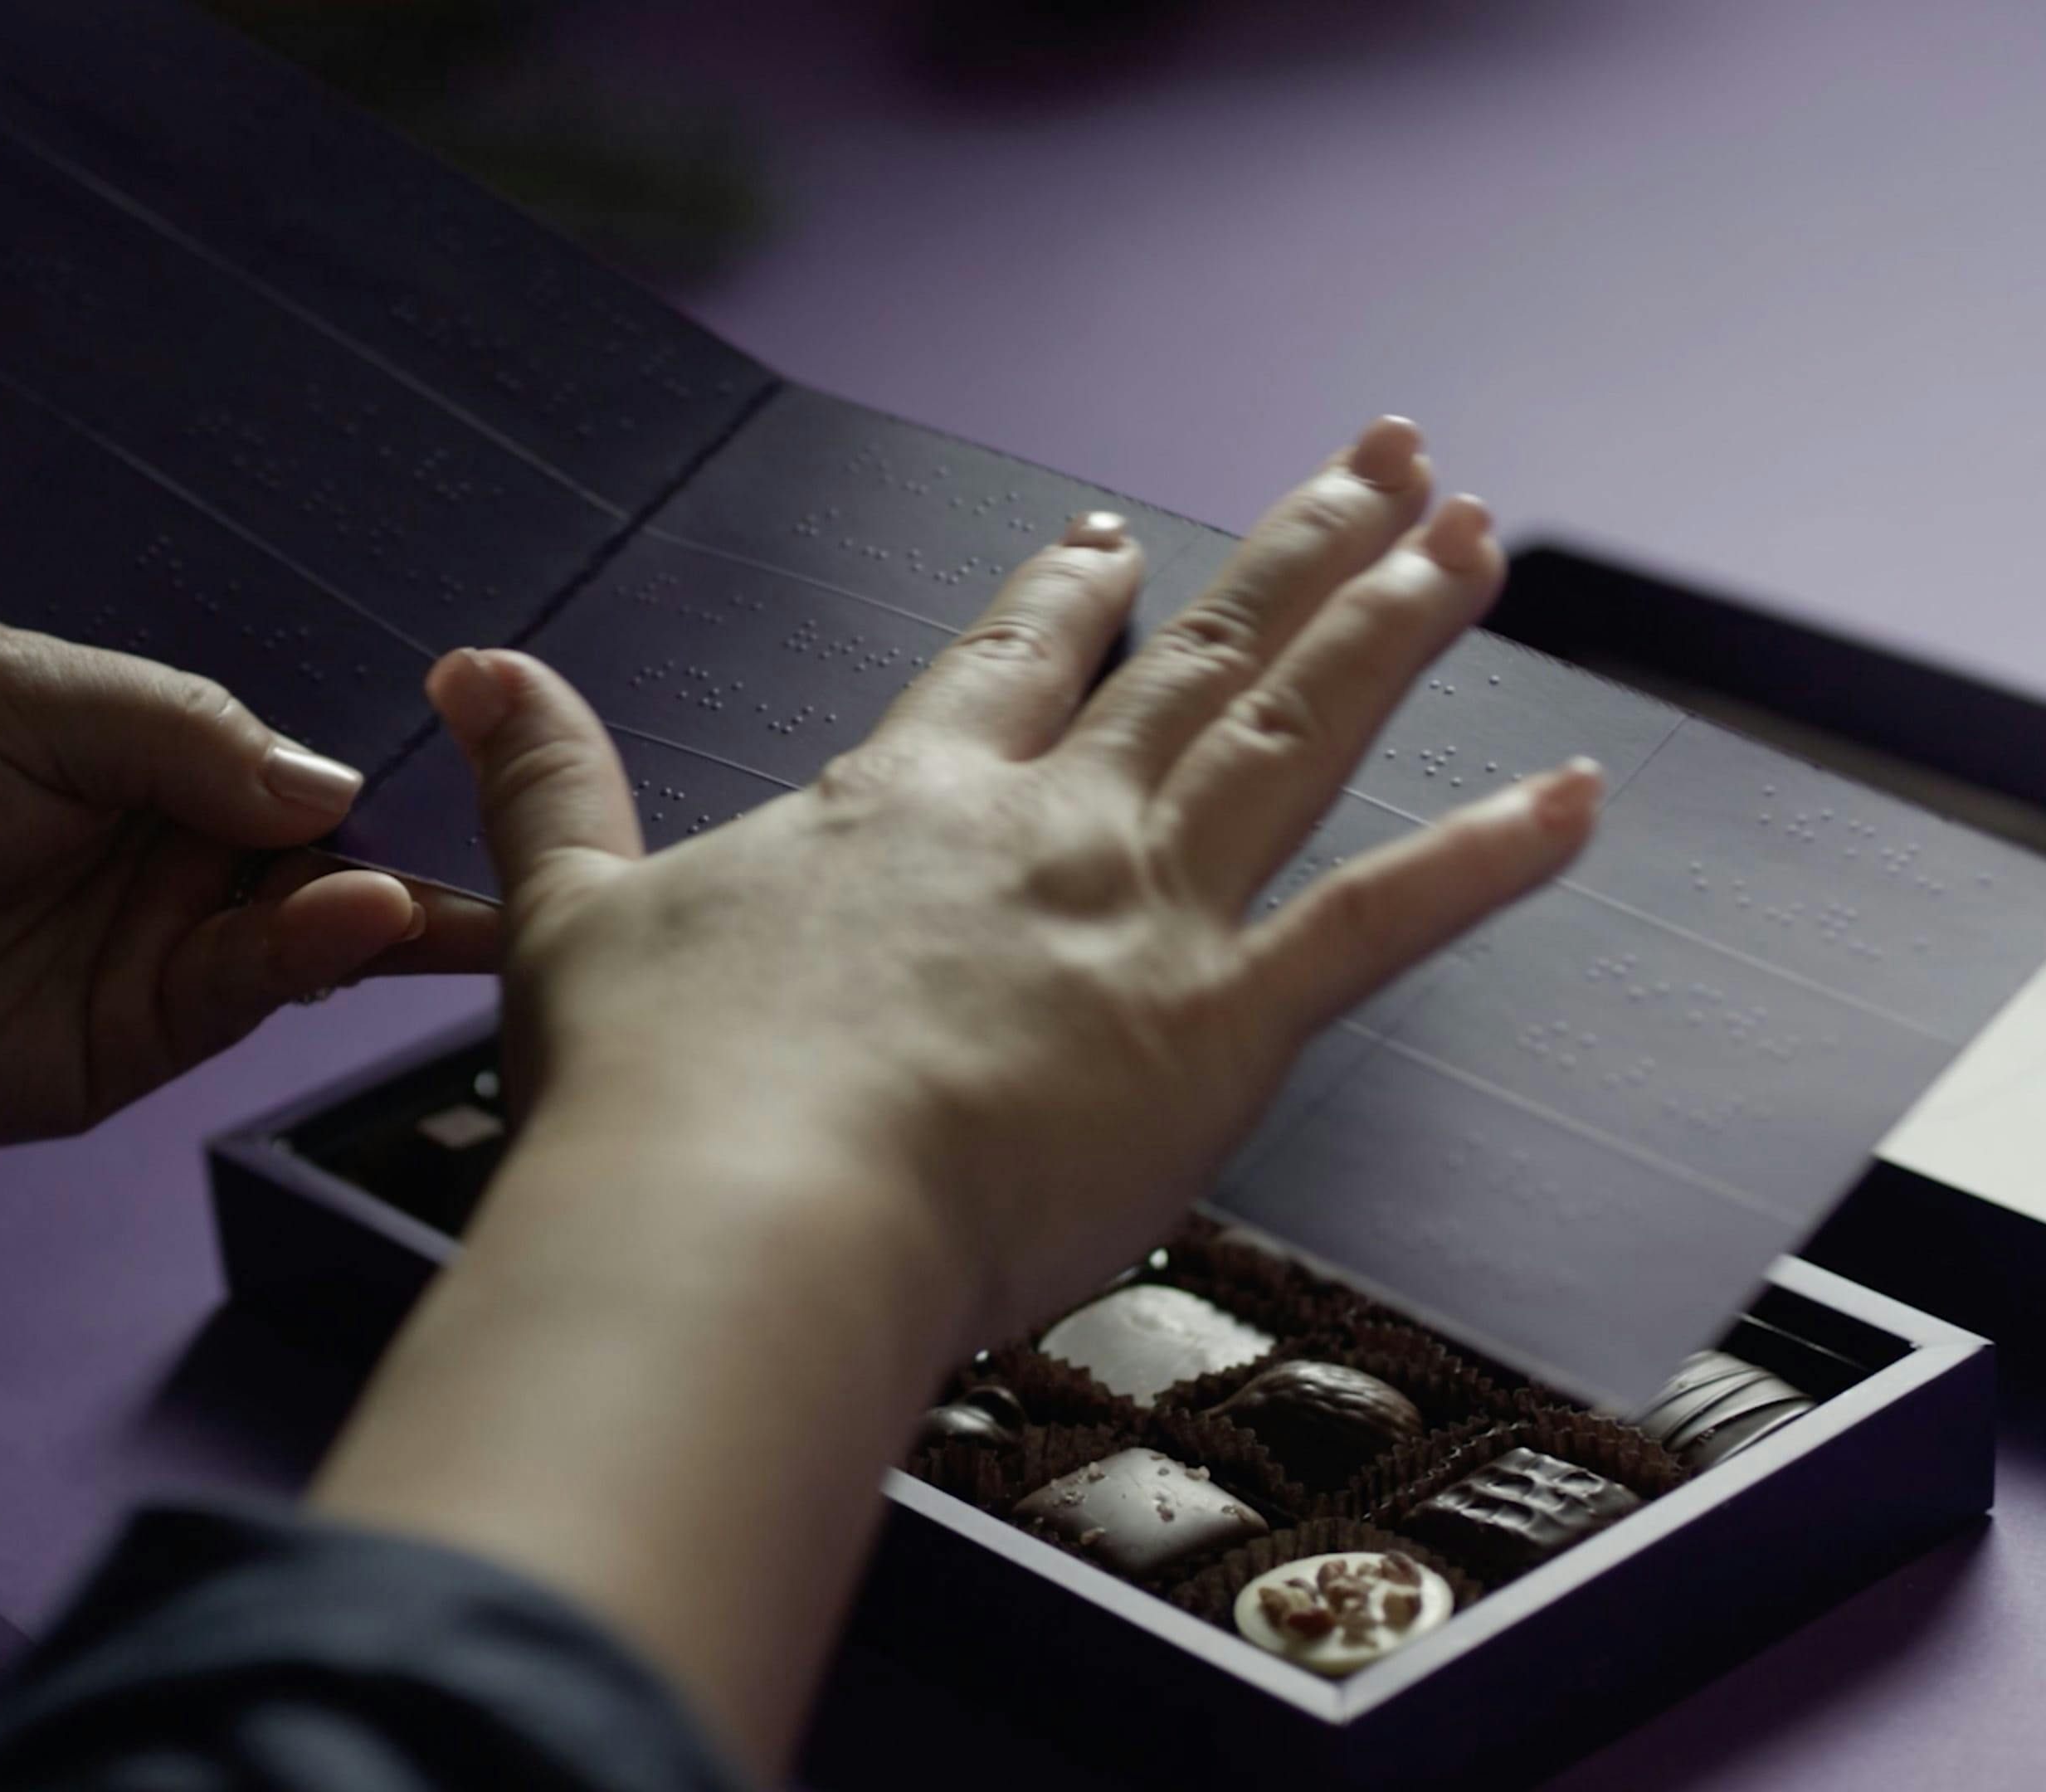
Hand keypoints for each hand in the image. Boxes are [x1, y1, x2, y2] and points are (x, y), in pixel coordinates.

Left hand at [0, 613, 494, 1145]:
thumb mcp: (18, 695)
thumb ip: (184, 726)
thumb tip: (331, 784)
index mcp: (153, 738)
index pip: (303, 738)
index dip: (389, 738)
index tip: (495, 724)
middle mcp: (180, 842)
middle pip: (341, 838)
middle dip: (429, 831)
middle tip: (537, 818)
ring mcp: (168, 943)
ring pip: (320, 925)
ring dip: (392, 905)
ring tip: (447, 890)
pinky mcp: (144, 1038)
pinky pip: (255, 992)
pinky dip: (317, 958)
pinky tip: (362, 920)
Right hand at [433, 418, 1598, 1344]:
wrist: (742, 1214)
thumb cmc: (659, 1093)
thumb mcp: (571, 912)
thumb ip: (547, 781)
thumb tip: (470, 672)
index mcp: (900, 802)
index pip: (1005, 665)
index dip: (1064, 597)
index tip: (1109, 543)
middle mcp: (1040, 827)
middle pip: (1192, 655)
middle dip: (1293, 546)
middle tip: (1379, 461)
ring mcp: (1140, 914)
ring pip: (1296, 733)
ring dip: (1395, 626)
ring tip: (1478, 536)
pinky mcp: (1218, 1031)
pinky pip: (1382, 923)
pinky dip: (1488, 859)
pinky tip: (1576, 795)